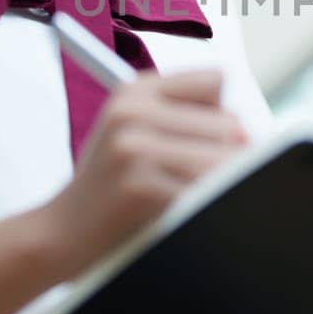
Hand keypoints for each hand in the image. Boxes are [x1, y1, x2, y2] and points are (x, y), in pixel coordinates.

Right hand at [40, 70, 248, 280]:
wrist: (61, 232)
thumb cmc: (111, 184)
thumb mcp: (134, 132)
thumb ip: (187, 120)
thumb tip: (251, 134)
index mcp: (134, 90)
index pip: (216, 80)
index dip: (221, 112)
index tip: (207, 140)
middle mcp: (133, 111)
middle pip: (228, 121)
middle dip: (228, 153)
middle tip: (200, 178)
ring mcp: (134, 148)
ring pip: (224, 157)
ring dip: (221, 181)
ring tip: (193, 195)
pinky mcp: (141, 186)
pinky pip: (205, 190)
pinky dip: (205, 204)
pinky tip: (180, 211)